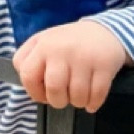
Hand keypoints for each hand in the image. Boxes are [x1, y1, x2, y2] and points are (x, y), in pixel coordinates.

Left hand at [12, 17, 131, 110]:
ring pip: (77, 96)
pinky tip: (91, 100)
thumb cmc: (70, 43)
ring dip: (78, 102)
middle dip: (58, 101)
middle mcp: (62, 50)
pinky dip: (93, 103)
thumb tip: (28, 86)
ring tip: (79, 96)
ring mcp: (84, 57)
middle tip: (63, 98)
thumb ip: (29, 60)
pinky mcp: (104, 65)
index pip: (27, 75)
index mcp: (44, 45)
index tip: (43, 94)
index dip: (34, 91)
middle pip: (54, 89)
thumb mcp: (44, 42)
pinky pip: (96, 95)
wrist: (105, 30)